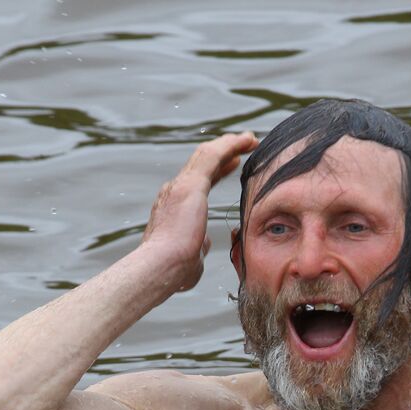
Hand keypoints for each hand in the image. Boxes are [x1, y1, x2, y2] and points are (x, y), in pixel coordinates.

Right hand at [141, 131, 257, 291]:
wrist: (160, 266)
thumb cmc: (174, 271)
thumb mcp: (191, 258)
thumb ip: (198, 247)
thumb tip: (203, 244)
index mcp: (175, 207)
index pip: (200, 181)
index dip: (217, 171)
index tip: (233, 164)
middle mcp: (174, 191)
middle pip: (203, 164)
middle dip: (224, 152)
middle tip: (244, 145)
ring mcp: (180, 186)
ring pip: (207, 155)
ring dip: (230, 144)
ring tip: (250, 138)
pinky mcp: (190, 184)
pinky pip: (213, 155)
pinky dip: (230, 145)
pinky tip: (247, 140)